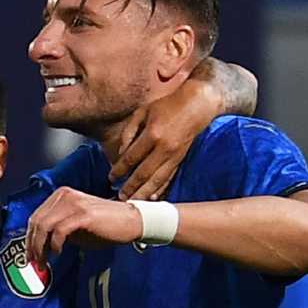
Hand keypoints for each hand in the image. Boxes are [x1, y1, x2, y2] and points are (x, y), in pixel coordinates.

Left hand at [24, 187, 142, 267]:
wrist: (130, 221)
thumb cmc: (105, 226)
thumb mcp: (76, 227)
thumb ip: (57, 231)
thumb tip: (40, 247)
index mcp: (60, 195)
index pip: (36, 216)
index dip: (29, 238)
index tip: (30, 255)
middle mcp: (64, 195)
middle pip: (37, 221)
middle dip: (32, 245)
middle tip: (34, 263)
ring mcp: (74, 203)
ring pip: (44, 226)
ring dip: (40, 247)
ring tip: (44, 262)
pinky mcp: (83, 214)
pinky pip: (60, 230)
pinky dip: (55, 244)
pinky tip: (57, 253)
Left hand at [109, 80, 218, 199]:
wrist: (196, 105)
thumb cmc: (167, 106)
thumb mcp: (142, 112)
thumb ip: (129, 131)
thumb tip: (122, 153)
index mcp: (152, 134)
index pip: (131, 157)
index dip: (119, 169)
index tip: (111, 177)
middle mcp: (164, 148)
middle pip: (143, 173)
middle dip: (130, 187)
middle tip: (120, 197)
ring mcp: (174, 155)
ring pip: (157, 180)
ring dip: (144, 193)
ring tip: (133, 202)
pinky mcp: (181, 159)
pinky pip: (169, 178)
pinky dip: (161, 189)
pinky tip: (153, 198)